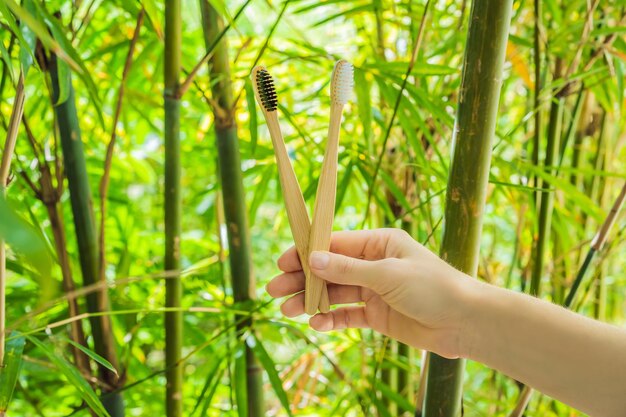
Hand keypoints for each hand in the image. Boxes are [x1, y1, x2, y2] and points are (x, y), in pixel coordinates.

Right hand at [266, 228, 474, 358]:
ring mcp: (375, 290)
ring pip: (335, 293)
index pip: (335, 244)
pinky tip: (316, 324)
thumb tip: (312, 259)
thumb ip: (348, 270)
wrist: (465, 322)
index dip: (307, 252)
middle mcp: (374, 264)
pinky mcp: (378, 315)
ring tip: (286, 310)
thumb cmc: (433, 287)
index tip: (283, 261)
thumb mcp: (388, 274)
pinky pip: (348, 315)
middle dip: (302, 279)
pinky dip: (332, 319)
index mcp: (379, 243)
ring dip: (311, 301)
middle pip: (330, 270)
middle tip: (274, 289)